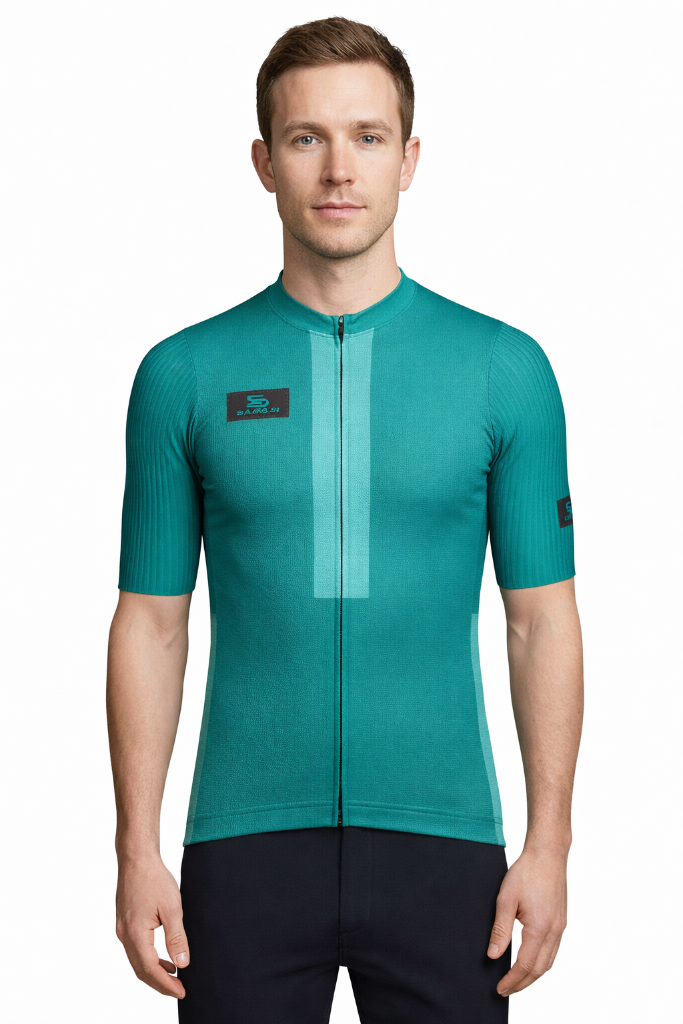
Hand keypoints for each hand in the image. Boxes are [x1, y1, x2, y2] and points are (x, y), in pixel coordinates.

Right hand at [115, 852, 188, 997]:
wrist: (137, 858)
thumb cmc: (154, 878)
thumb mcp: (172, 908)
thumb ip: (177, 938)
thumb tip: (182, 963)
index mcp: (135, 934)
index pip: (150, 969)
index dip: (166, 984)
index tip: (181, 992)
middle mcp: (124, 935)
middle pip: (141, 970)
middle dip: (159, 983)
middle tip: (179, 990)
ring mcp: (122, 929)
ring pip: (137, 960)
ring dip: (154, 972)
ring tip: (174, 976)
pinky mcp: (125, 923)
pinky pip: (135, 949)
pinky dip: (148, 958)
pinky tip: (163, 958)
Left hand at [487, 847, 567, 996]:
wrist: (548, 854)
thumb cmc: (526, 872)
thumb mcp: (506, 899)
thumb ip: (500, 930)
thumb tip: (493, 955)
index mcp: (540, 928)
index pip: (525, 965)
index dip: (511, 980)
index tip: (499, 988)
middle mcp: (554, 931)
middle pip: (539, 970)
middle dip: (522, 984)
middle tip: (506, 990)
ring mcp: (561, 927)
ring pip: (549, 962)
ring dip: (533, 975)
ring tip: (516, 980)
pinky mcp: (561, 921)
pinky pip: (553, 950)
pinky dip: (542, 962)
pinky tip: (531, 960)